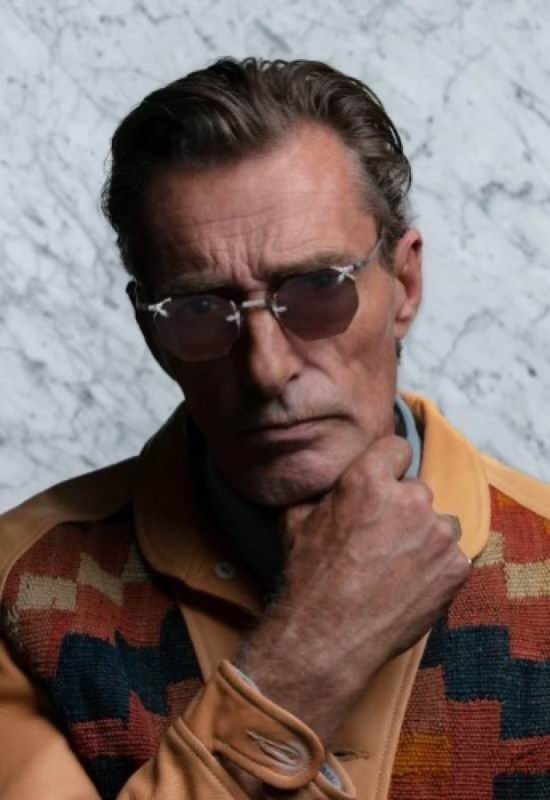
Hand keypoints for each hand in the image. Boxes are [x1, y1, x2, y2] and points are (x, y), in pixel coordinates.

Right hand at [235, 435, 470, 745]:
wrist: (326, 637)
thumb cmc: (307, 577)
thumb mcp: (295, 519)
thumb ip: (322, 490)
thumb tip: (329, 481)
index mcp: (368, 479)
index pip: (396, 447)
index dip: (387, 465)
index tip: (382, 481)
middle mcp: (410, 500)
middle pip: (417, 489)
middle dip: (402, 507)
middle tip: (382, 537)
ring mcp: (438, 535)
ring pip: (439, 523)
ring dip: (425, 537)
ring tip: (398, 565)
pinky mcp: (456, 568)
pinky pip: (453, 557)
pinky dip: (438, 569)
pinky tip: (411, 585)